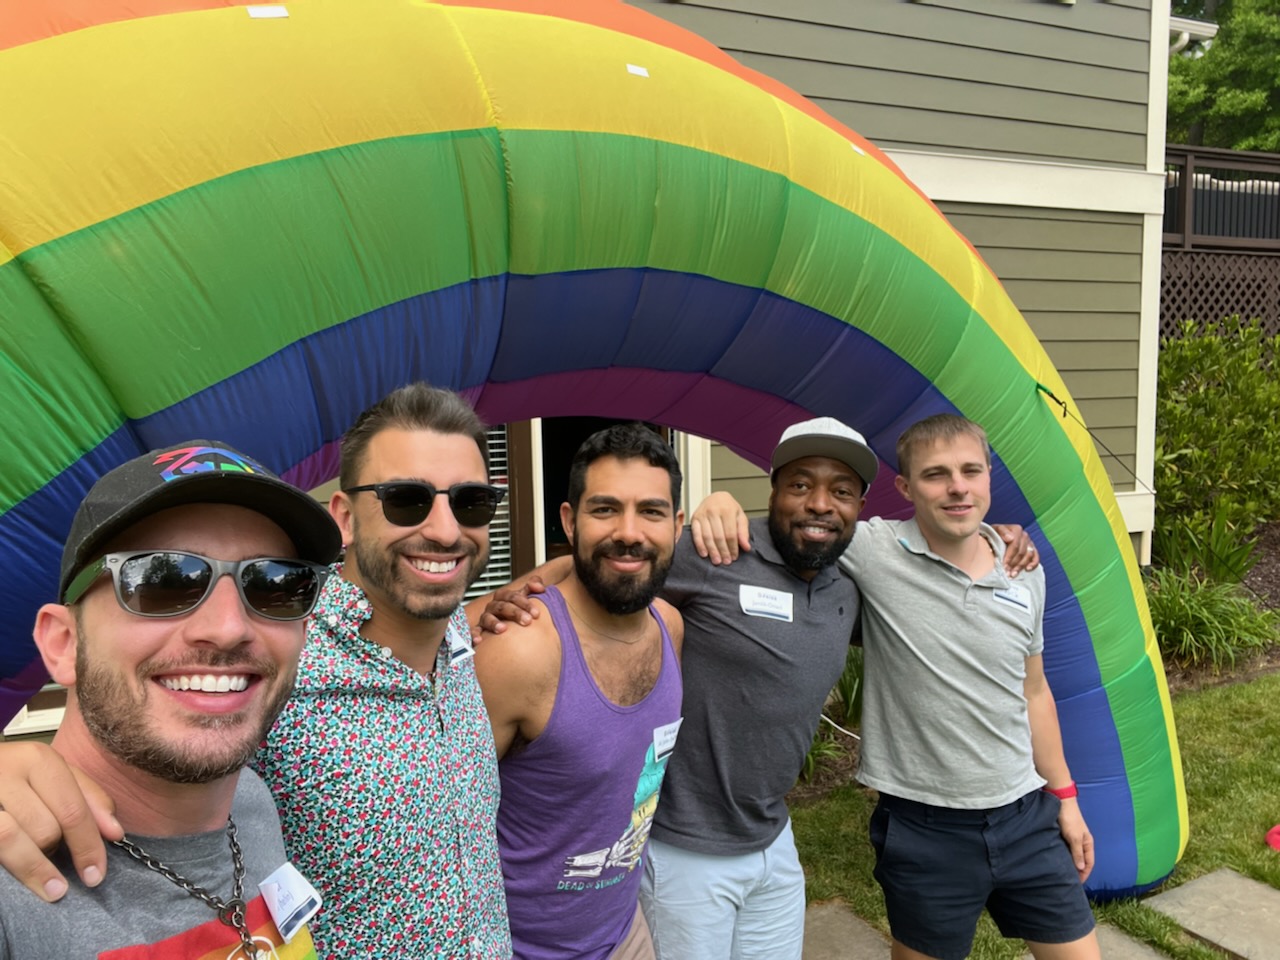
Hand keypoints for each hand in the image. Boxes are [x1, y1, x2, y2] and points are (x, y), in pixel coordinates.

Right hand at [0, 742, 120, 900]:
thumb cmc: (17, 776)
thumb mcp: (55, 776)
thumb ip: (88, 799)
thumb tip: (115, 833)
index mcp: (38, 760)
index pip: (73, 810)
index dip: (88, 847)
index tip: (95, 876)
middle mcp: (7, 772)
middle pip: (44, 829)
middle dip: (55, 852)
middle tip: (57, 866)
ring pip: (10, 838)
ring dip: (29, 863)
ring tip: (37, 869)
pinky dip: (9, 864)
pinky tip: (12, 874)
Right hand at [476, 576, 546, 634]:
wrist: (508, 628)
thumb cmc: (517, 611)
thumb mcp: (524, 599)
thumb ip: (533, 588)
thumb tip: (540, 587)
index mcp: (503, 598)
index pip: (513, 596)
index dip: (525, 603)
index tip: (536, 613)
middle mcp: (493, 607)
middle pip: (502, 606)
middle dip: (515, 613)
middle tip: (527, 621)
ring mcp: (485, 618)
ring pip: (487, 618)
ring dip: (494, 623)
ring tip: (503, 629)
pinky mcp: (478, 631)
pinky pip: (474, 632)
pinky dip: (474, 635)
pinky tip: (479, 641)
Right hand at [690, 492, 750, 564]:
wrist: (715, 497)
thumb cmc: (728, 507)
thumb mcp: (740, 516)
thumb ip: (743, 532)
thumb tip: (746, 547)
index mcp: (727, 509)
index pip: (730, 534)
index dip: (732, 547)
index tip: (734, 556)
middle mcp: (714, 511)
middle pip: (719, 536)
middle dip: (723, 551)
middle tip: (726, 561)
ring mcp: (703, 514)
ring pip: (707, 537)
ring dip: (712, 551)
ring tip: (717, 560)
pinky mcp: (694, 518)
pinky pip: (696, 534)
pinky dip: (700, 545)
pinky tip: (705, 554)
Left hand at [992, 524, 1038, 575]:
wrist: (995, 537)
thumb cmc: (993, 535)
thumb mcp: (994, 531)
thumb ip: (1001, 532)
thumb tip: (1010, 538)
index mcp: (1016, 529)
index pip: (1015, 545)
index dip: (1009, 557)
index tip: (1003, 566)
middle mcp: (1024, 535)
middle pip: (1021, 552)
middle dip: (1013, 564)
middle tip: (1006, 573)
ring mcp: (1029, 543)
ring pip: (1028, 556)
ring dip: (1020, 566)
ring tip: (1012, 574)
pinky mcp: (1032, 550)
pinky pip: (1036, 557)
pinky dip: (1033, 564)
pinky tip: (1027, 570)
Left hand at [1056, 797, 1094, 882]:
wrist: (1060, 800)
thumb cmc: (1069, 818)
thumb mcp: (1074, 837)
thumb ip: (1077, 852)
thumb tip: (1081, 868)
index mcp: (1088, 843)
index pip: (1089, 863)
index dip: (1085, 874)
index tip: (1078, 884)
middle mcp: (1082, 842)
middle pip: (1082, 860)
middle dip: (1078, 871)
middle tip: (1070, 881)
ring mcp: (1073, 838)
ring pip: (1073, 855)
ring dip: (1070, 864)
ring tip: (1063, 873)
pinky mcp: (1064, 834)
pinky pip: (1066, 849)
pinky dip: (1064, 856)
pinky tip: (1057, 860)